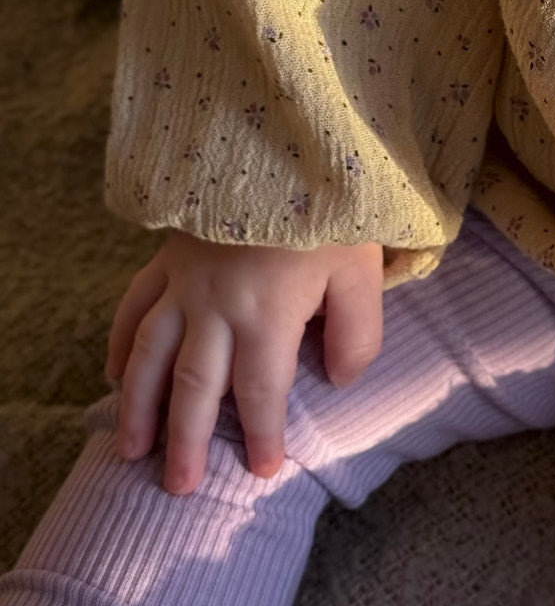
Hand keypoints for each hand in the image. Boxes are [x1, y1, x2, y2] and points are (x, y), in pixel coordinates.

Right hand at [105, 228, 383, 495]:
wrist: (285, 145)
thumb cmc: (333, 209)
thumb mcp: (362, 269)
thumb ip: (357, 332)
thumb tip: (337, 381)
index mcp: (267, 314)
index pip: (260, 392)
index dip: (262, 435)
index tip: (263, 470)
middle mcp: (216, 306)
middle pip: (195, 387)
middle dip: (186, 440)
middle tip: (178, 486)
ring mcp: (186, 280)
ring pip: (152, 356)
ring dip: (140, 405)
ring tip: (131, 449)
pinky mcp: (169, 255)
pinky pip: (133, 305)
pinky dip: (121, 343)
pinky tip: (115, 374)